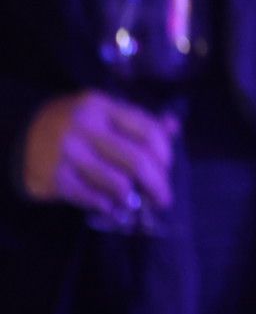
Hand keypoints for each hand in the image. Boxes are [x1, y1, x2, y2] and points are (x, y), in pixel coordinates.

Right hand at [21, 90, 178, 217]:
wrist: (22, 138)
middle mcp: (85, 126)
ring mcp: (68, 152)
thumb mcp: (103, 113)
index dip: (166, 154)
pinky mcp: (53, 177)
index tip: (167, 168)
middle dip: (158, 184)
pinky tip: (112, 207)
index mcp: (102, 106)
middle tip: (164, 199)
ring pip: (117, 182)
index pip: (148, 131)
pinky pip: (91, 196)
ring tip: (137, 205)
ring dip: (132, 198)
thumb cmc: (75, 125)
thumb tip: (174, 127)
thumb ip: (138, 121)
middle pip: (137, 160)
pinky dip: (106, 205)